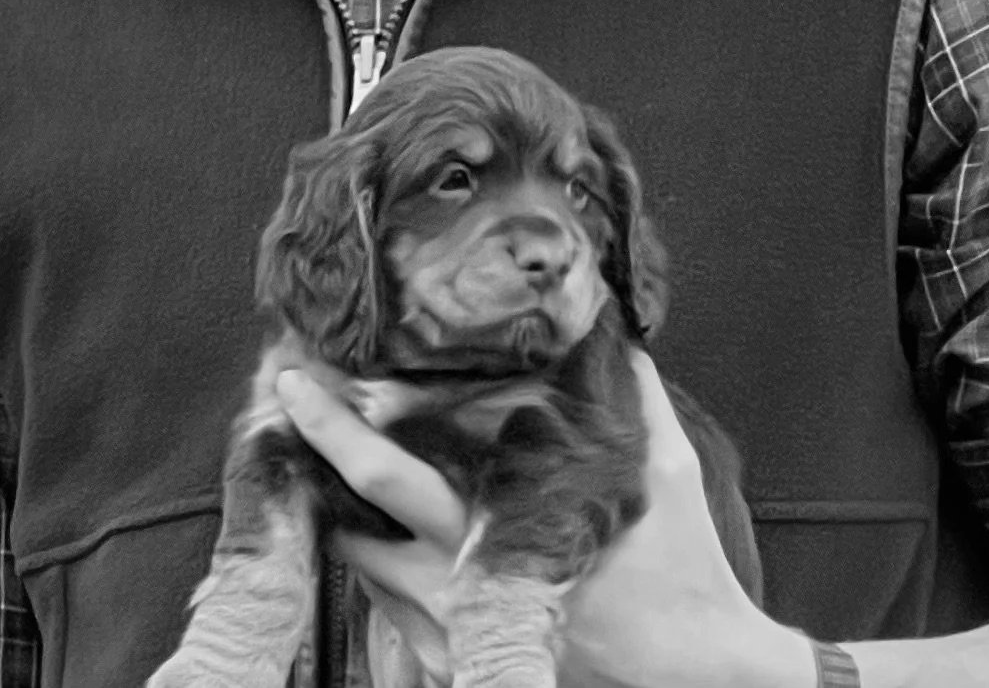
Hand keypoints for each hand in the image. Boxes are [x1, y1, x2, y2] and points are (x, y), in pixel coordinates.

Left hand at [275, 352, 812, 687]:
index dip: (337, 426)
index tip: (300, 381)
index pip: (387, 472)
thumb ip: (634, 397)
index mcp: (497, 527)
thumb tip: (618, 335)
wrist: (696, 678)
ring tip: (343, 466)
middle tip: (291, 398)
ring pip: (368, 566)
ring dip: (352, 516)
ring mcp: (451, 633)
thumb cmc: (682, 572)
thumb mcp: (666, 470)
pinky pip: (393, 615)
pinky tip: (398, 540)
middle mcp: (458, 582)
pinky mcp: (456, 669)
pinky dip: (386, 572)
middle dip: (318, 447)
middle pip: (359, 511)